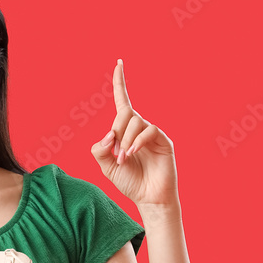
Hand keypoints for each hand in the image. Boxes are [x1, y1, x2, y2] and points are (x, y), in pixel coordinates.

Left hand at [90, 59, 178, 208]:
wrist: (148, 198)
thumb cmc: (129, 181)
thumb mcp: (106, 166)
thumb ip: (99, 150)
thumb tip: (107, 136)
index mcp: (124, 130)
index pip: (122, 100)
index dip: (119, 83)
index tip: (118, 63)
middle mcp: (139, 127)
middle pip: (125, 112)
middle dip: (116, 130)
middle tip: (116, 153)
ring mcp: (152, 133)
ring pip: (135, 122)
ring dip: (125, 140)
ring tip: (124, 159)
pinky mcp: (163, 141)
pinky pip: (149, 130)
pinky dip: (137, 141)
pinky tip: (133, 153)